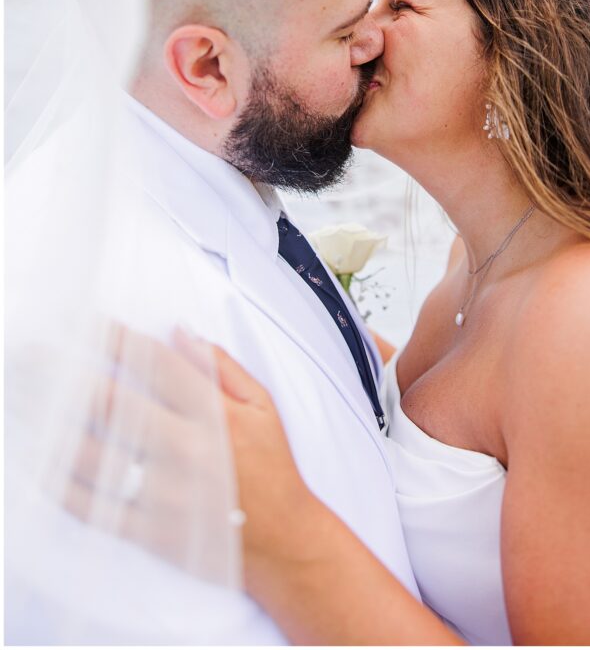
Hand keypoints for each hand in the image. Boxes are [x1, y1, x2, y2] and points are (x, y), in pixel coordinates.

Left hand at [59, 324, 315, 591]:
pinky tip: (44, 464)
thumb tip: (180, 331)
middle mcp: (185, 450)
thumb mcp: (262, 405)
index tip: (87, 324)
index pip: (154, 364)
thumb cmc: (273, 469)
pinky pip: (95, 507)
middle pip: (112, 404)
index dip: (115, 339)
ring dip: (56, 426)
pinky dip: (63, 485)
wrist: (286, 541)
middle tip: (34, 358)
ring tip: (27, 402)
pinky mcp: (150, 532)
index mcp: (213, 414)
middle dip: (68, 376)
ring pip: (94, 454)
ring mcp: (164, 493)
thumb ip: (221, 365)